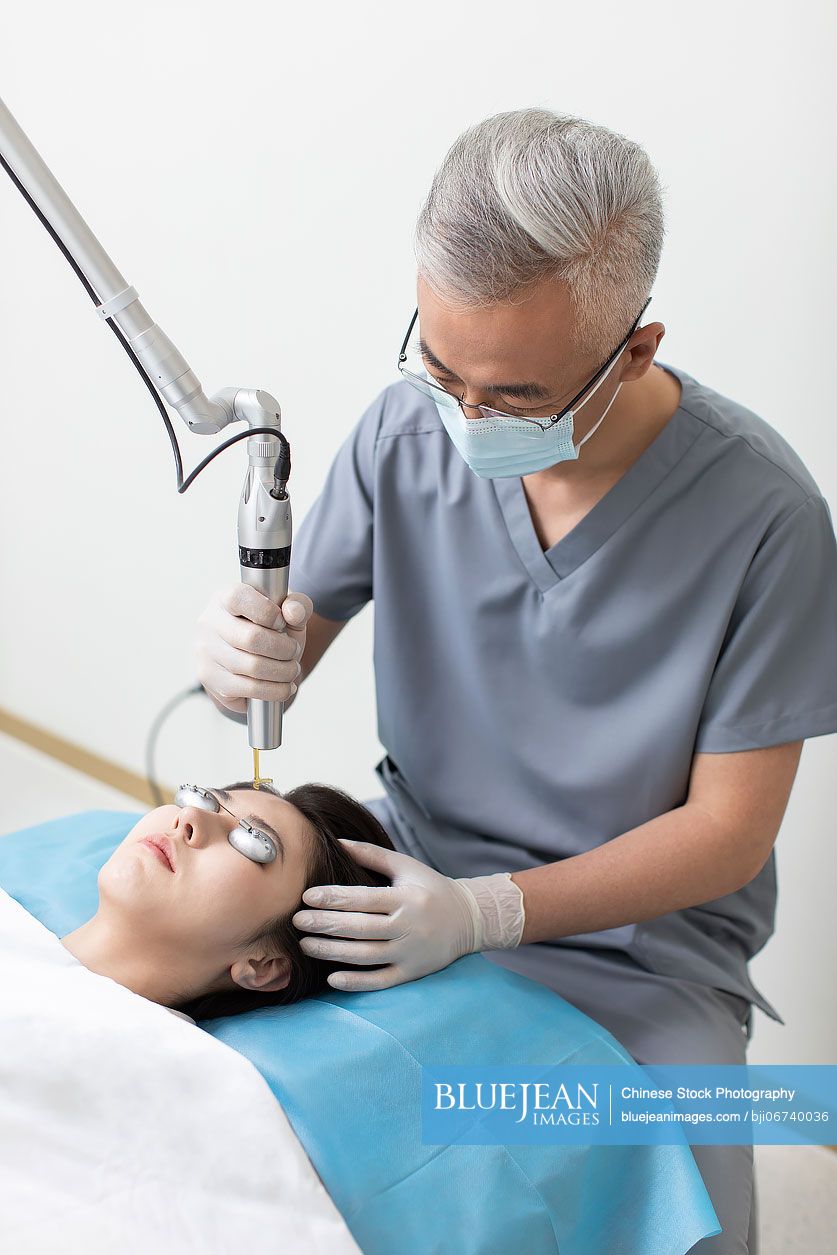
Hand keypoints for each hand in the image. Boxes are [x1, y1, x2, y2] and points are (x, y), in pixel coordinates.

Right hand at [195, 584, 312, 715]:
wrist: (249, 662)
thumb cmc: (268, 631)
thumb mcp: (287, 613)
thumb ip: (298, 605)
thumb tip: (293, 612)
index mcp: (224, 598)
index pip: (238, 598)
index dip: (267, 612)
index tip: (282, 623)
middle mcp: (209, 623)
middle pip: (251, 638)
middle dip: (284, 649)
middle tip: (294, 651)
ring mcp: (206, 652)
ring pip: (253, 667)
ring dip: (283, 672)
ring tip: (292, 669)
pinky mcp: (210, 679)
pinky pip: (249, 689)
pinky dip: (275, 690)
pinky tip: (285, 686)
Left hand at [291, 841, 525, 991]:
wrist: (469, 919)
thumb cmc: (430, 888)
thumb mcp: (406, 866)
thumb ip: (371, 855)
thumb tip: (336, 843)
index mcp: (406, 898)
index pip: (364, 899)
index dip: (334, 898)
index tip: (307, 897)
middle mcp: (408, 926)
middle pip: (360, 928)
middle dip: (325, 925)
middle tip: (297, 921)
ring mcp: (410, 952)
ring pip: (366, 956)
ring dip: (332, 952)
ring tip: (306, 945)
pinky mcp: (412, 973)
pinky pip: (380, 981)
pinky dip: (356, 982)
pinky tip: (332, 978)